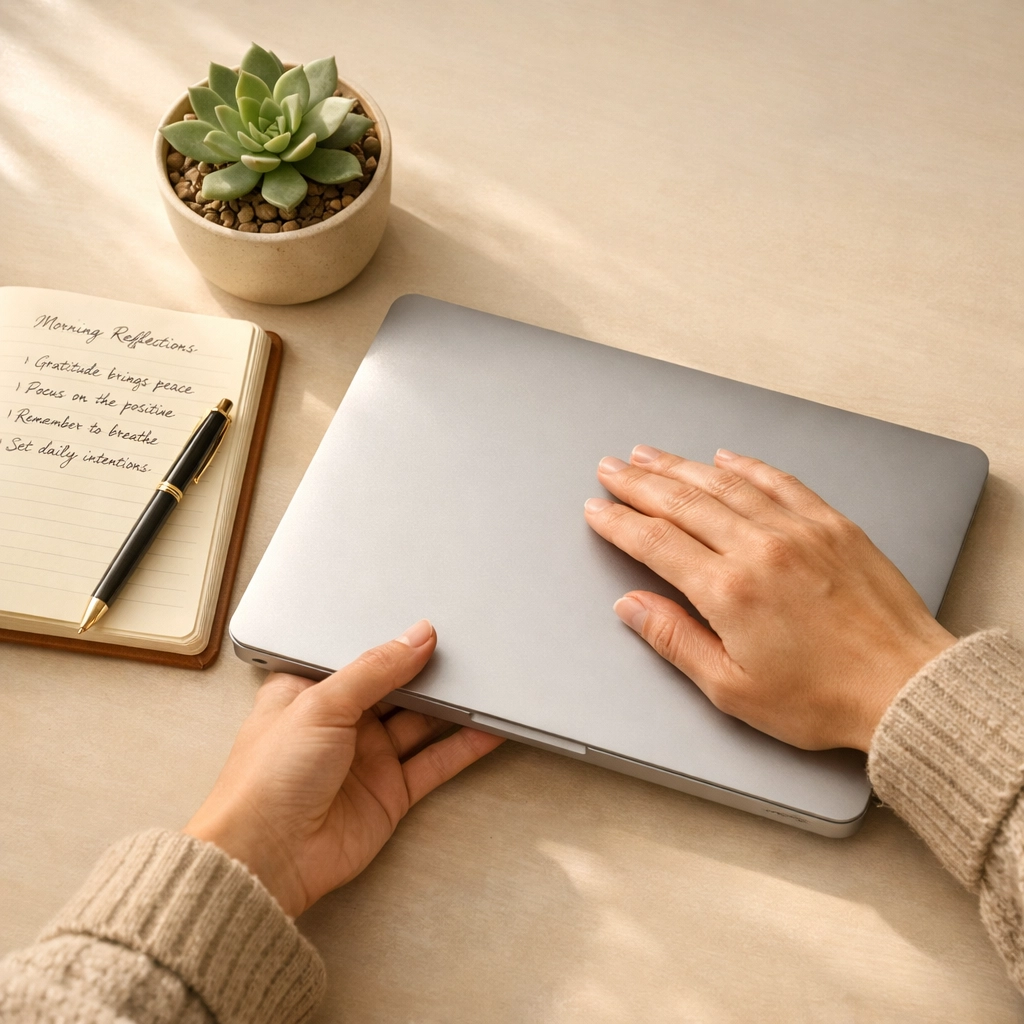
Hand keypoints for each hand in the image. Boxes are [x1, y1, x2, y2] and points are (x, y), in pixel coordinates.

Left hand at [185, 620, 503, 916]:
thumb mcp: (320, 703)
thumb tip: (414, 637)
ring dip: (451, 707)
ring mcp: (367, 758)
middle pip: (397, 688)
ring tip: (485, 683)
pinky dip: (463, 746)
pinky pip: (435, 762)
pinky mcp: (390, 793)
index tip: (427, 626)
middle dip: (428, 672)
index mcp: (310, 691)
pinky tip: (485, 729)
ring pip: (421, 723)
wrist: (266, 858)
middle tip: (465, 650)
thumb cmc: (265, 781)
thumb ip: (374, 669)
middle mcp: (341, 723)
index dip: (392, 641)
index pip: (361, 656)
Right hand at [584, 447, 956, 751]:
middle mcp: (760, 549)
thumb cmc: (823, 698)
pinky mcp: (832, 524)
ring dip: (681, 466)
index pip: (656, 543)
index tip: (597, 509)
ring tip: (650, 454)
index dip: (619, 522)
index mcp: (729, 591)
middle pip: (683, 502)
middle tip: (612, 468)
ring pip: (725, 484)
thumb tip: (632, 607)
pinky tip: (725, 455)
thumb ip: (675, 640)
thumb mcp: (732, 688)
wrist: (906, 687)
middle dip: (639, 482)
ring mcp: (798, 530)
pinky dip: (747, 465)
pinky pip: (779, 481)